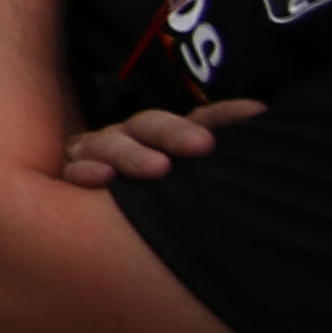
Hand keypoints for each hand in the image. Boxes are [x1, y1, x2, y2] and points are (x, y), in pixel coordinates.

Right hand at [59, 95, 263, 185]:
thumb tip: (263, 135)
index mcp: (161, 135)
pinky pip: (74, 172)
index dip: (224, 116)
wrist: (81, 218)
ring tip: (158, 169)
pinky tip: (100, 178)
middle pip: (149, 125)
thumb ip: (214, 164)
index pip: (196, 119)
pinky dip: (85, 172)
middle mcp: (128, 137)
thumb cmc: (148, 197)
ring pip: (111, 145)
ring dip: (133, 155)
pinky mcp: (68, 175)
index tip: (257, 114)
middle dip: (175, 134)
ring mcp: (94, 153)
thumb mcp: (183, 182)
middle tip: (203, 146)